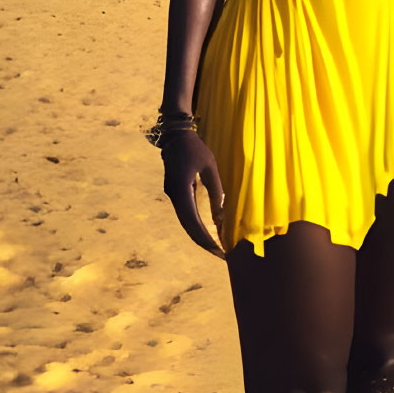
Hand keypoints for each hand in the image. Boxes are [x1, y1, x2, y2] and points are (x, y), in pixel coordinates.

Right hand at [161, 130, 226, 258]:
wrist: (174, 137)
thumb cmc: (195, 148)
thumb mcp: (210, 167)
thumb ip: (216, 189)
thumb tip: (221, 214)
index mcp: (181, 189)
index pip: (193, 220)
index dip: (205, 237)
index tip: (217, 250)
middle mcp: (174, 195)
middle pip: (188, 226)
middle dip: (203, 242)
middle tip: (220, 255)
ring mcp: (172, 195)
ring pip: (185, 222)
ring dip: (199, 236)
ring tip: (216, 249)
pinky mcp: (175, 194)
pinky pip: (186, 215)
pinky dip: (196, 226)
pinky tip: (207, 234)